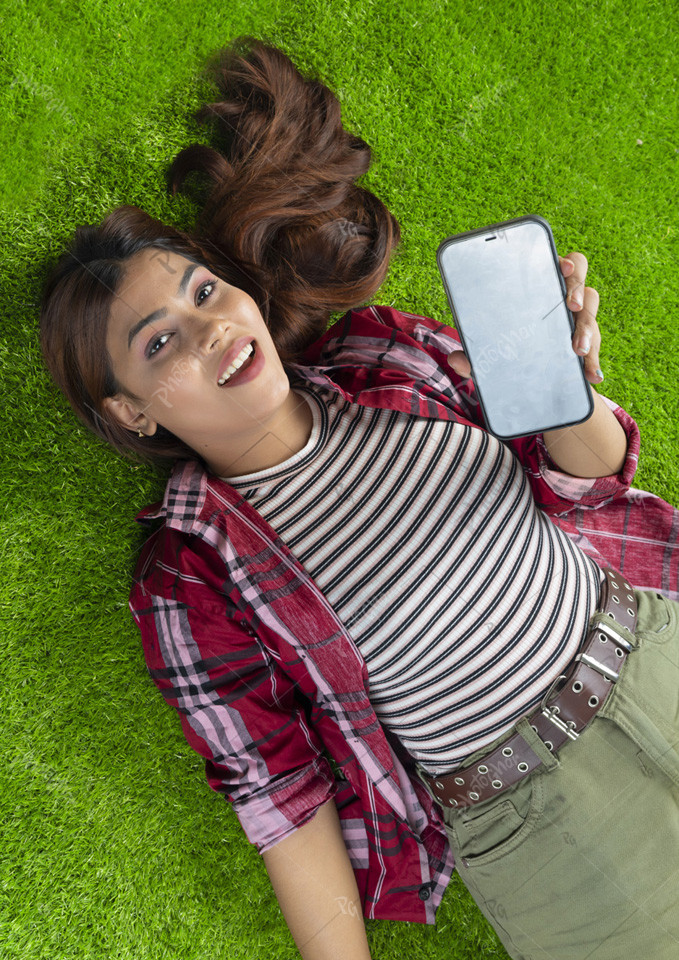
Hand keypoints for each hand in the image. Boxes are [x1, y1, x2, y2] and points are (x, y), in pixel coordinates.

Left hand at [447, 250, 604, 384]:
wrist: (533, 383)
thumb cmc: (510, 354)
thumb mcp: (491, 356)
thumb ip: (475, 357)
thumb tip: (455, 360)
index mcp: (537, 289)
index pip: (556, 265)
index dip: (565, 262)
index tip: (564, 268)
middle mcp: (561, 299)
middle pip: (581, 281)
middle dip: (579, 290)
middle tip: (571, 307)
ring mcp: (577, 320)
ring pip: (590, 314)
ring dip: (587, 330)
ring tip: (578, 351)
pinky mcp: (588, 343)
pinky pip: (596, 347)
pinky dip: (593, 362)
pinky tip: (591, 376)